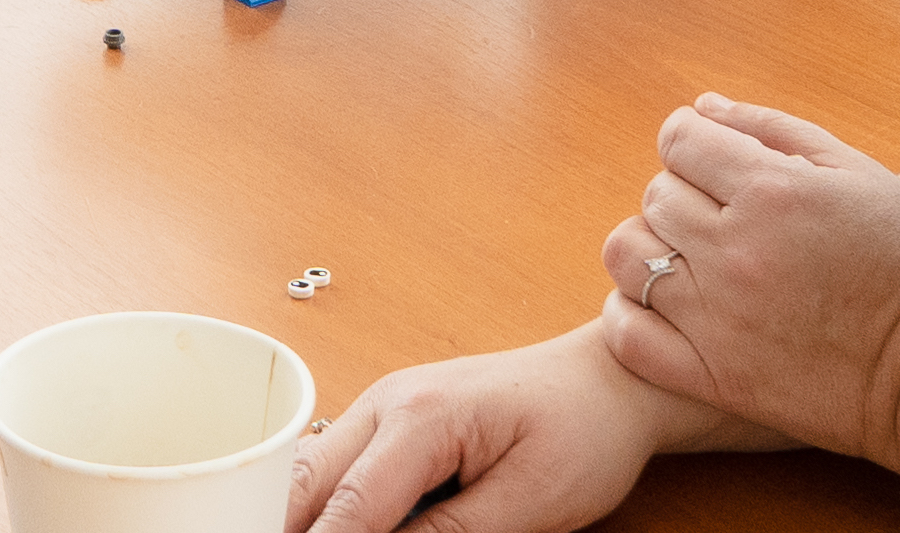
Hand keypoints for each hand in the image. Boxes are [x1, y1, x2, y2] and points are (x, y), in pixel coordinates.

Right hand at [289, 322, 757, 532]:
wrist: (605, 381)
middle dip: (294, 530)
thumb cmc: (581, 431)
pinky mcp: (393, 422)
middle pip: (308, 484)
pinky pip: (341, 467)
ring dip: (309, 518)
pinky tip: (339, 528)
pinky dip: (331, 505)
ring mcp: (384, 406)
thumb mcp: (530, 503)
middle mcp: (387, 402)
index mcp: (421, 418)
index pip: (350, 508)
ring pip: (313, 473)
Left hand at [598, 95, 899, 477]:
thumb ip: (770, 127)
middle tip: (725, 218)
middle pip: (656, 194)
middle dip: (684, 193)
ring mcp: (718, 319)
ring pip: (629, 255)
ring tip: (692, 259)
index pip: (678, 139)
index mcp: (771, 192)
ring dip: (652, 247)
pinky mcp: (714, 378)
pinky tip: (666, 307)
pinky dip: (630, 314)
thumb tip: (702, 106)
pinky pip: (628, 334)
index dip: (693, 142)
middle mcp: (735, 251)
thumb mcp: (854, 170)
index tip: (717, 162)